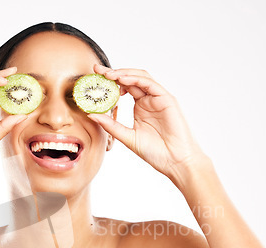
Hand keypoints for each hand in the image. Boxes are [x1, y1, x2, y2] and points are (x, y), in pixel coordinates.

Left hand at [88, 63, 208, 183]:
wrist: (174, 161)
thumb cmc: (155, 152)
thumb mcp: (127, 137)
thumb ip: (110, 125)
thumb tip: (91, 114)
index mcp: (140, 107)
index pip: (124, 88)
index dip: (109, 81)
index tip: (94, 78)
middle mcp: (149, 100)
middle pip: (130, 79)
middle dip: (113, 72)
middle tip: (97, 69)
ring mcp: (158, 98)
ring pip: (140, 78)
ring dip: (123, 73)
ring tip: (107, 74)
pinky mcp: (167, 99)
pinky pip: (150, 84)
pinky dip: (135, 79)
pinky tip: (122, 80)